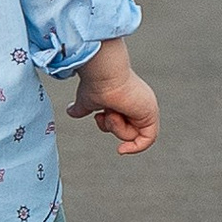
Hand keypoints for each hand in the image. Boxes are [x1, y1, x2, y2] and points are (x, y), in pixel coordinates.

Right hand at [67, 40, 157, 156]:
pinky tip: (122, 148)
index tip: (98, 119)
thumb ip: (82, 108)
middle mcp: (137, 103)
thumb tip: (71, 111)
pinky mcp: (151, 114)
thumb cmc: (95, 82)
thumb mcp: (87, 101)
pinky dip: (135, 146)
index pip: (120, 121)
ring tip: (112, 111)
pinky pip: (147, 139)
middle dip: (110, 126)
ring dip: (116, 127)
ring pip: (133, 135)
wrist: (104, 73)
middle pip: (126, 131)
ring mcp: (145, 108)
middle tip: (104, 112)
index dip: (110, 126)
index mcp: (125, 99)